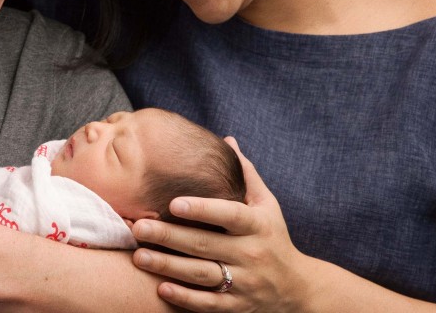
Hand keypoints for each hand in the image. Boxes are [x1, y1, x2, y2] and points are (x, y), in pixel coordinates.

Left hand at [130, 137, 313, 312]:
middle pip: (206, 244)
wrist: (297, 289)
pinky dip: (185, 297)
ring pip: (203, 275)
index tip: (174, 203)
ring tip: (139, 255)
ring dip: (168, 266)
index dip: (203, 208)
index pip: (229, 214)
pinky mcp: (237, 307)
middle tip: (138, 226)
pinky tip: (161, 287)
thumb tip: (227, 140)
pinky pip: (208, 304)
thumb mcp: (267, 205)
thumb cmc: (273, 237)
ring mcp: (244, 283)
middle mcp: (251, 254)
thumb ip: (246, 174)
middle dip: (169, 236)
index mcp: (257, 225)